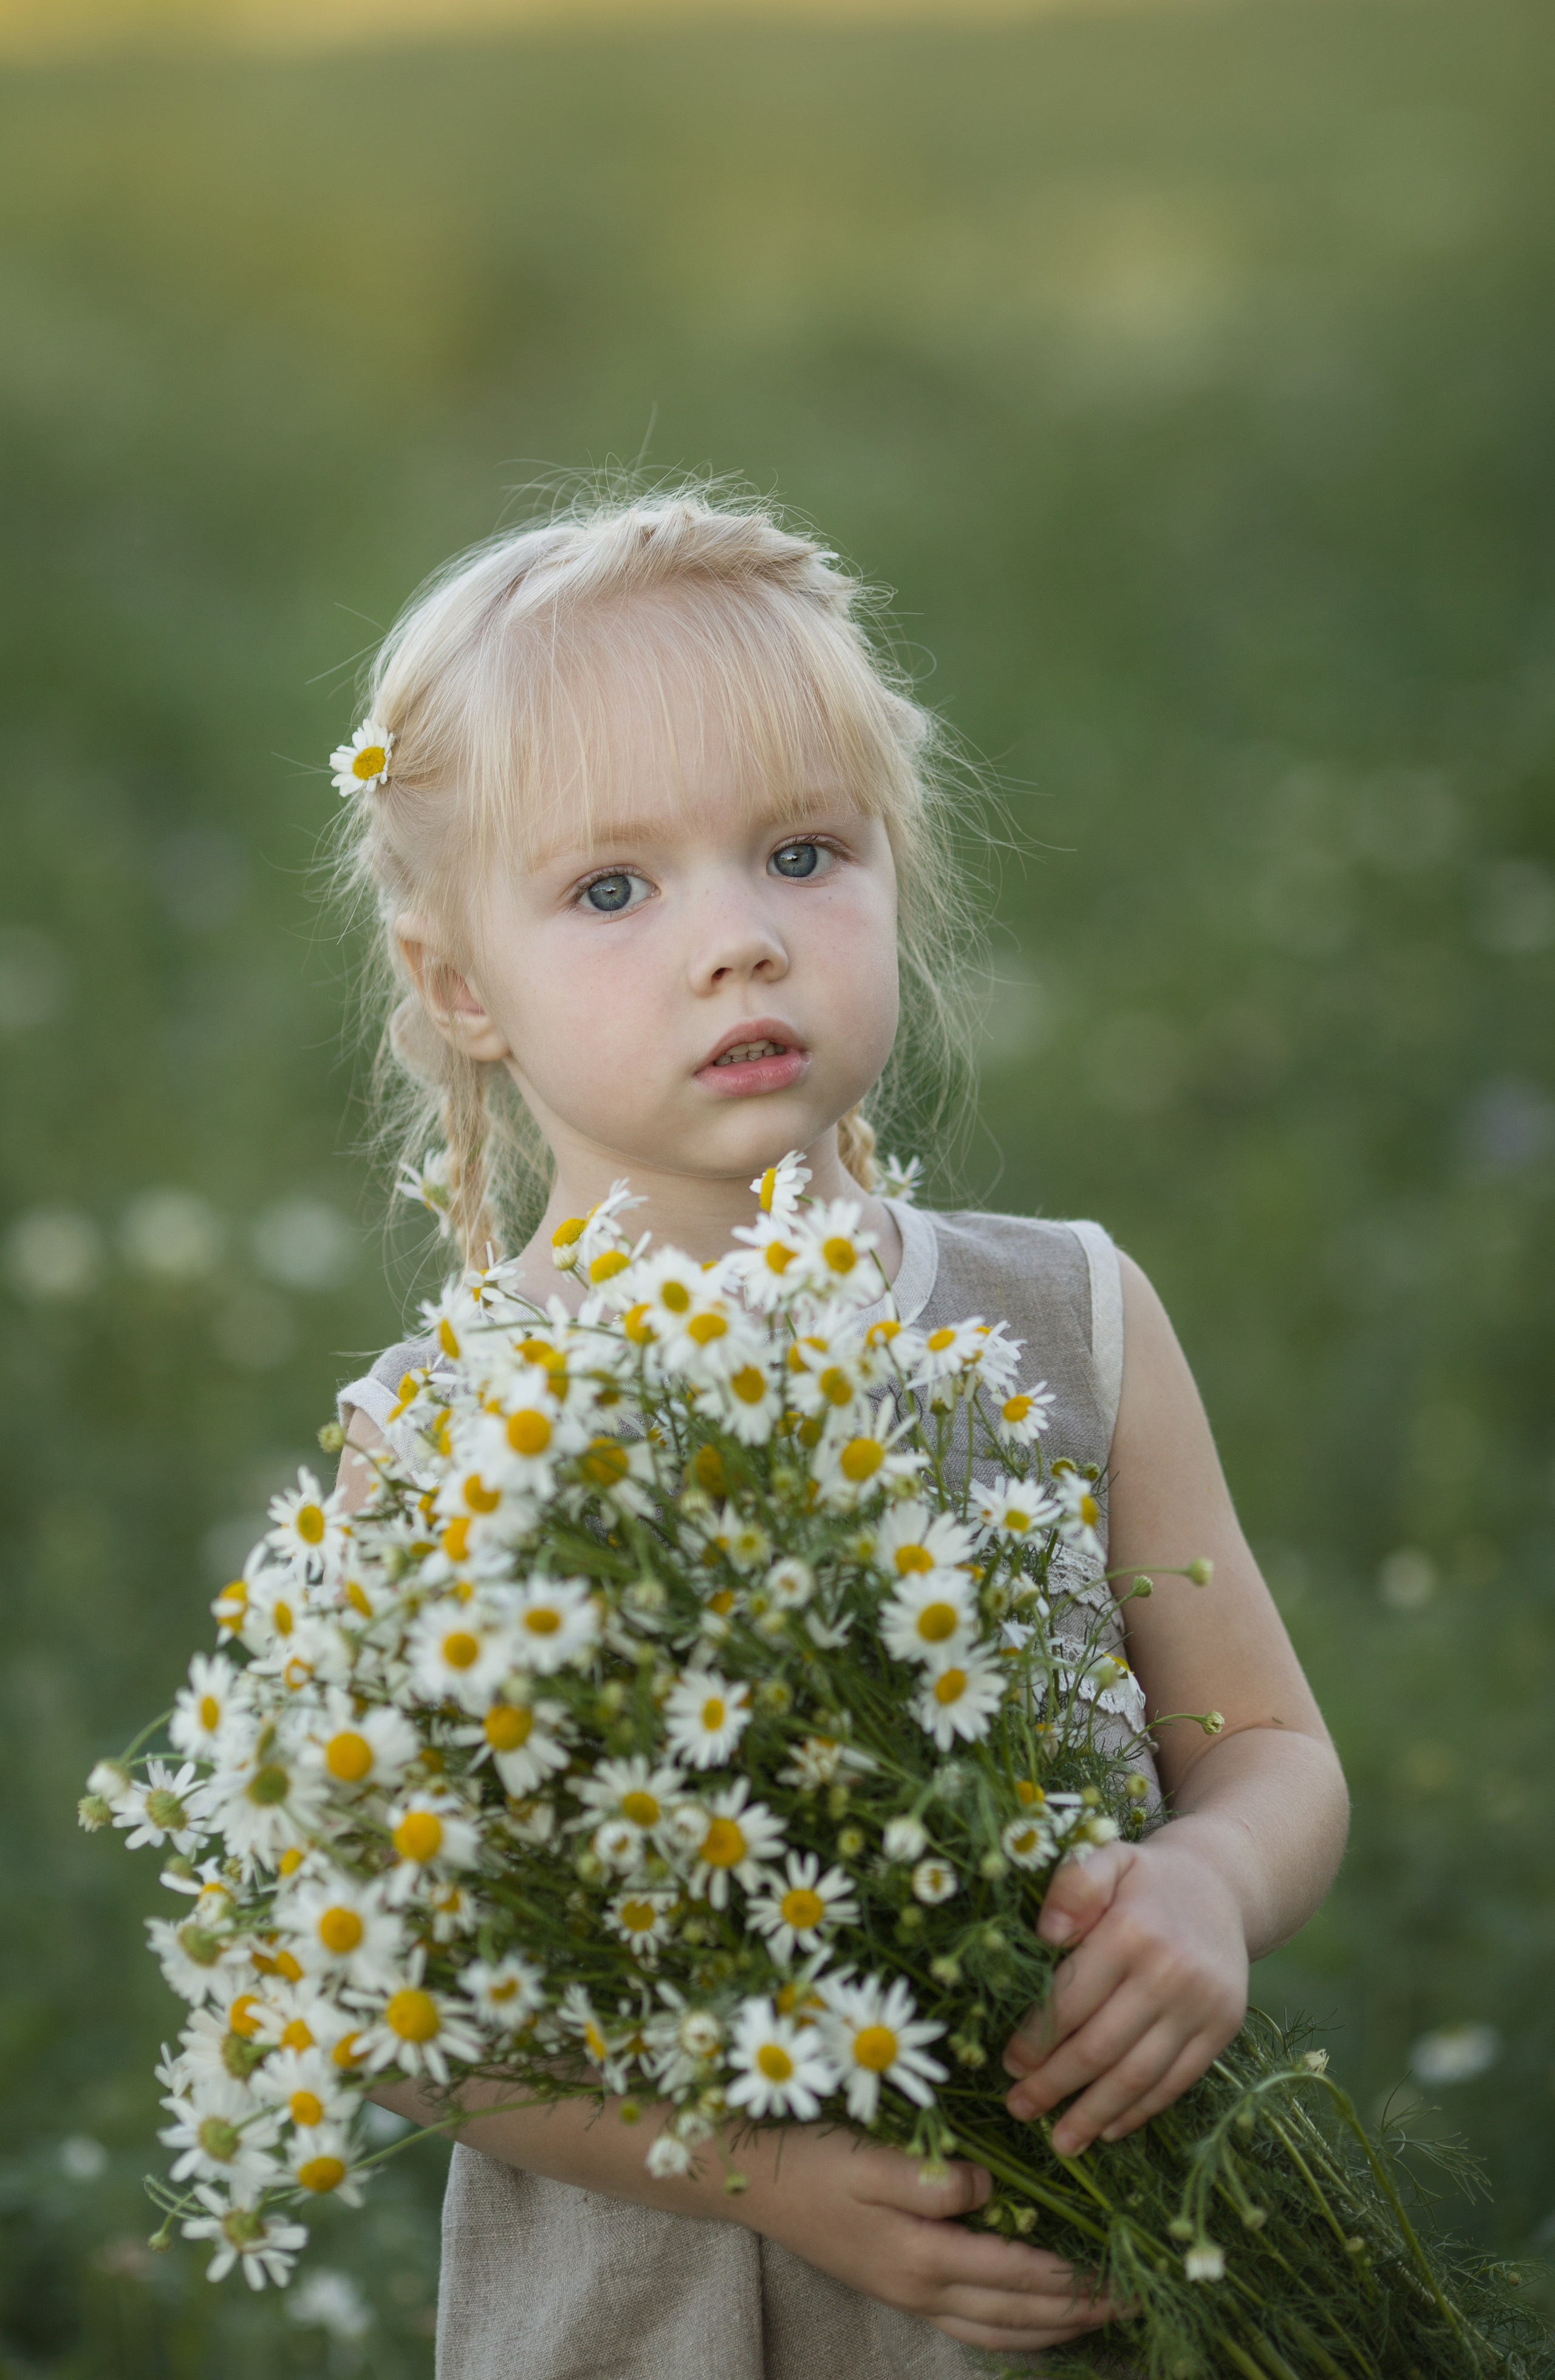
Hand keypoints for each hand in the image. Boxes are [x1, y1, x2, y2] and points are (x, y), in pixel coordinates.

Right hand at [736, 2123, 1126, 2354]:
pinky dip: (1012, 2330)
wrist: (750, 2182)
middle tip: (1129, 2302)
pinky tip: (1030, 2319)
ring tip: (1096, 2318)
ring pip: (996, 2331)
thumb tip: (988, 2189)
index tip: (1122, 2275)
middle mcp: (920, 2287)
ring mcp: (907, 2295)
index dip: (1072, 2279)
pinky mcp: (897, 2288)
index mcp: (919, 2255)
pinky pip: (971, 2327)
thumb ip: (930, 2178)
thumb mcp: (869, 2156)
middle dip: (1077, 2311)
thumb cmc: (812, 2158)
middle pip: (1015, 2315)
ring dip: (1051, 2328)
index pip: (1016, 2275)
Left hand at [1002, 1827, 1248, 2154]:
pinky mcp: (1223, 2028)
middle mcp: (1171, 1972)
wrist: (1222, 1887)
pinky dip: (1140, 2111)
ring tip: (1059, 2140)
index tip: (1008, 2063)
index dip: (1035, 2039)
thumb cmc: (1145, 1880)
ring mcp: (1201, 2005)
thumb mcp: (1106, 1857)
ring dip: (1094, 2114)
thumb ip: (1072, 1886)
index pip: (1071, 1999)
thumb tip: (1045, 1935)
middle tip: (1018, 2107)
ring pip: (1138, 2075)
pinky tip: (1109, 2128)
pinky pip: (1176, 2081)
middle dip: (1054, 2084)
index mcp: (1131, 1930)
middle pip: (1100, 2046)